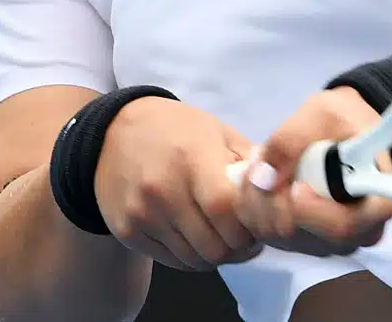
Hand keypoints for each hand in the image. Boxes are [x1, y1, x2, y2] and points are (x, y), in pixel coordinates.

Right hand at [95, 97, 263, 271]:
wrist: (111, 133)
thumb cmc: (175, 129)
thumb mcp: (217, 131)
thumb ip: (250, 162)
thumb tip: (279, 193)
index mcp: (191, 159)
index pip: (225, 210)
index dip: (248, 227)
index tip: (258, 226)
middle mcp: (162, 190)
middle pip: (214, 245)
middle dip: (238, 248)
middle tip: (244, 237)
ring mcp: (142, 214)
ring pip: (195, 260)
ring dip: (216, 255)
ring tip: (222, 237)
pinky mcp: (127, 232)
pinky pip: (172, 261)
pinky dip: (191, 257)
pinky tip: (196, 238)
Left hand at [236, 87, 391, 256]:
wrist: (341, 130)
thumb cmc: (344, 121)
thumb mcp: (323, 114)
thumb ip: (293, 139)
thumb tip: (265, 178)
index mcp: (377, 205)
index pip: (342, 226)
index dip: (310, 211)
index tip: (295, 185)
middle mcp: (356, 234)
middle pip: (302, 235)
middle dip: (271, 197)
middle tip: (262, 154)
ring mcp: (328, 242)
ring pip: (277, 236)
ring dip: (257, 196)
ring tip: (262, 159)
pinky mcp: (301, 242)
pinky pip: (264, 234)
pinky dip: (252, 205)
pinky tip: (260, 176)